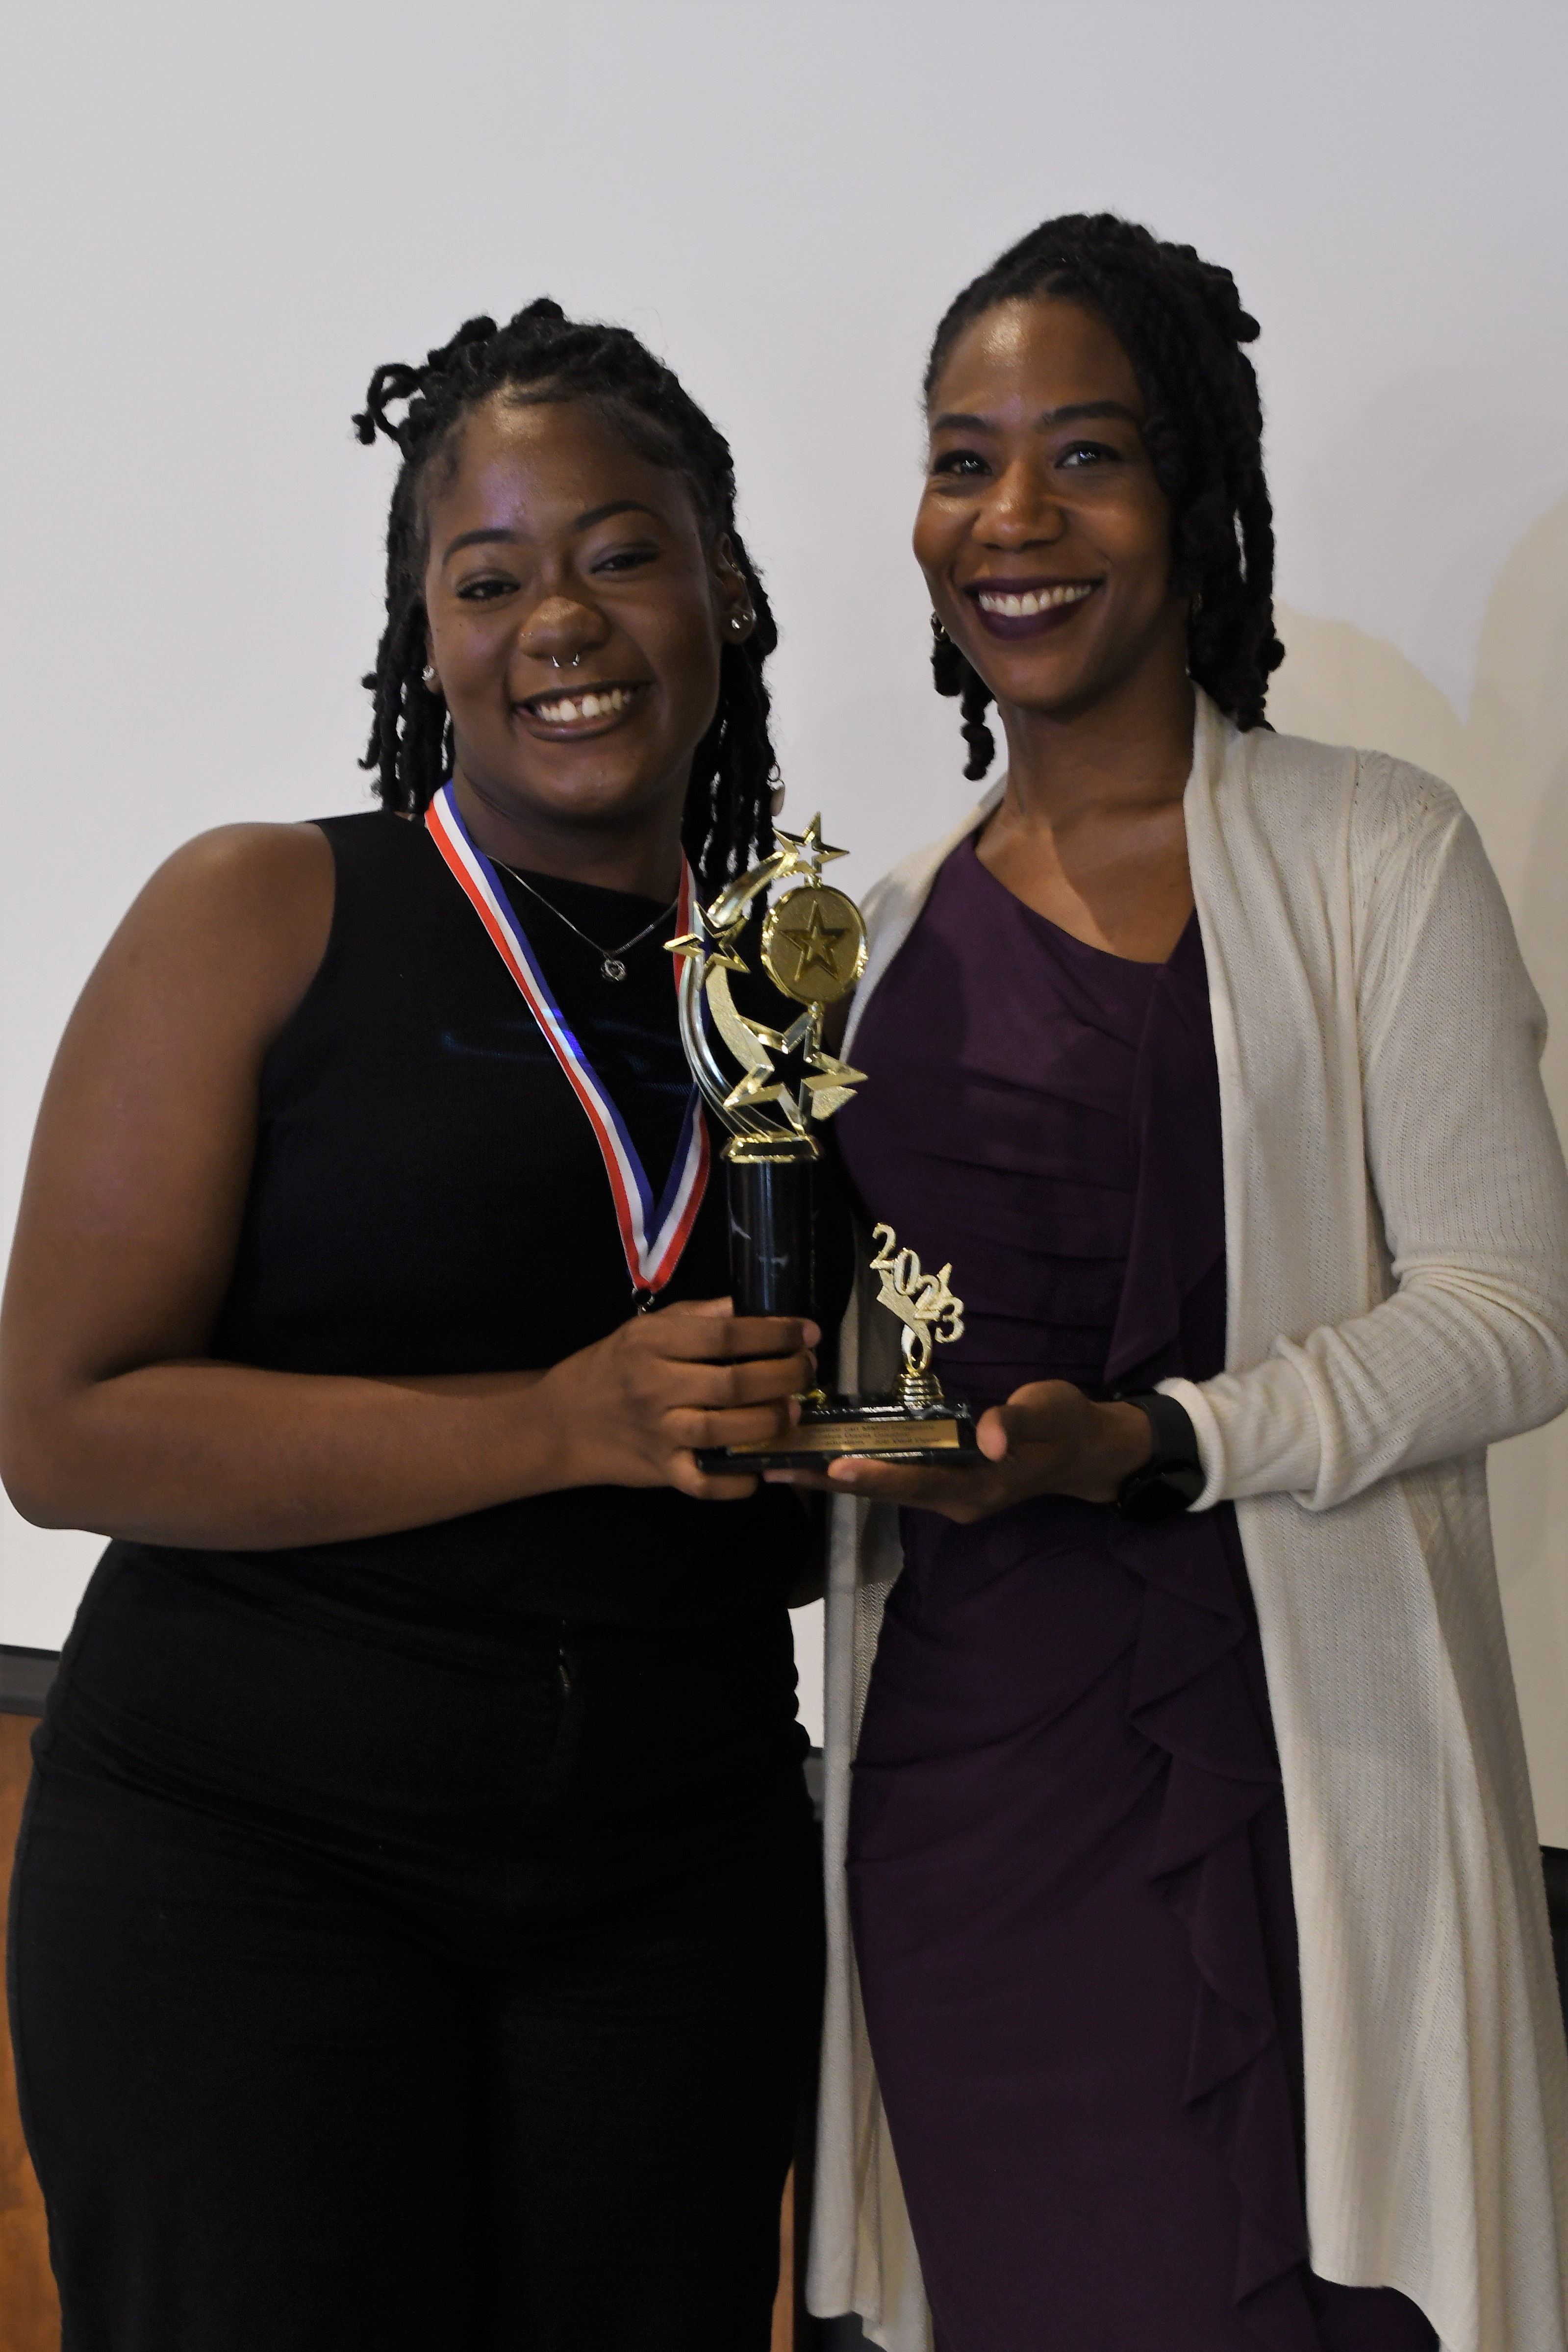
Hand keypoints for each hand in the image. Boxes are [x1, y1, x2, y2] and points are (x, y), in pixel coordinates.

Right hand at [536, 1296, 819, 1501]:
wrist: (561, 1421)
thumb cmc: (611, 1367)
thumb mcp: (645, 1329)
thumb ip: (697, 1317)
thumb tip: (749, 1308)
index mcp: (654, 1344)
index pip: (726, 1334)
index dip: (774, 1333)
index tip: (806, 1332)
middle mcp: (655, 1387)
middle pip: (734, 1383)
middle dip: (784, 1376)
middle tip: (807, 1370)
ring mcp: (658, 1432)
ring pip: (724, 1430)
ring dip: (769, 1422)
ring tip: (793, 1411)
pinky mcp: (660, 1471)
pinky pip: (703, 1483)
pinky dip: (736, 1482)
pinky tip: (761, 1470)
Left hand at [764, 1380, 1151, 1523]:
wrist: (1085, 1451)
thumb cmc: (1066, 1424)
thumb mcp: (1049, 1412)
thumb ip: (1018, 1420)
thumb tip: (992, 1435)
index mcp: (977, 1487)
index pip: (917, 1483)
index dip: (876, 1477)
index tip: (833, 1468)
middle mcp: (954, 1500)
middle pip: (884, 1493)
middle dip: (829, 1482)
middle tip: (774, 1468)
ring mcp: (946, 1495)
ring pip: (882, 1489)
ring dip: (833, 1479)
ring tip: (780, 1466)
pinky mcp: (942, 1483)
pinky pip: (892, 1479)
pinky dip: (856, 1470)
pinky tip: (821, 1459)